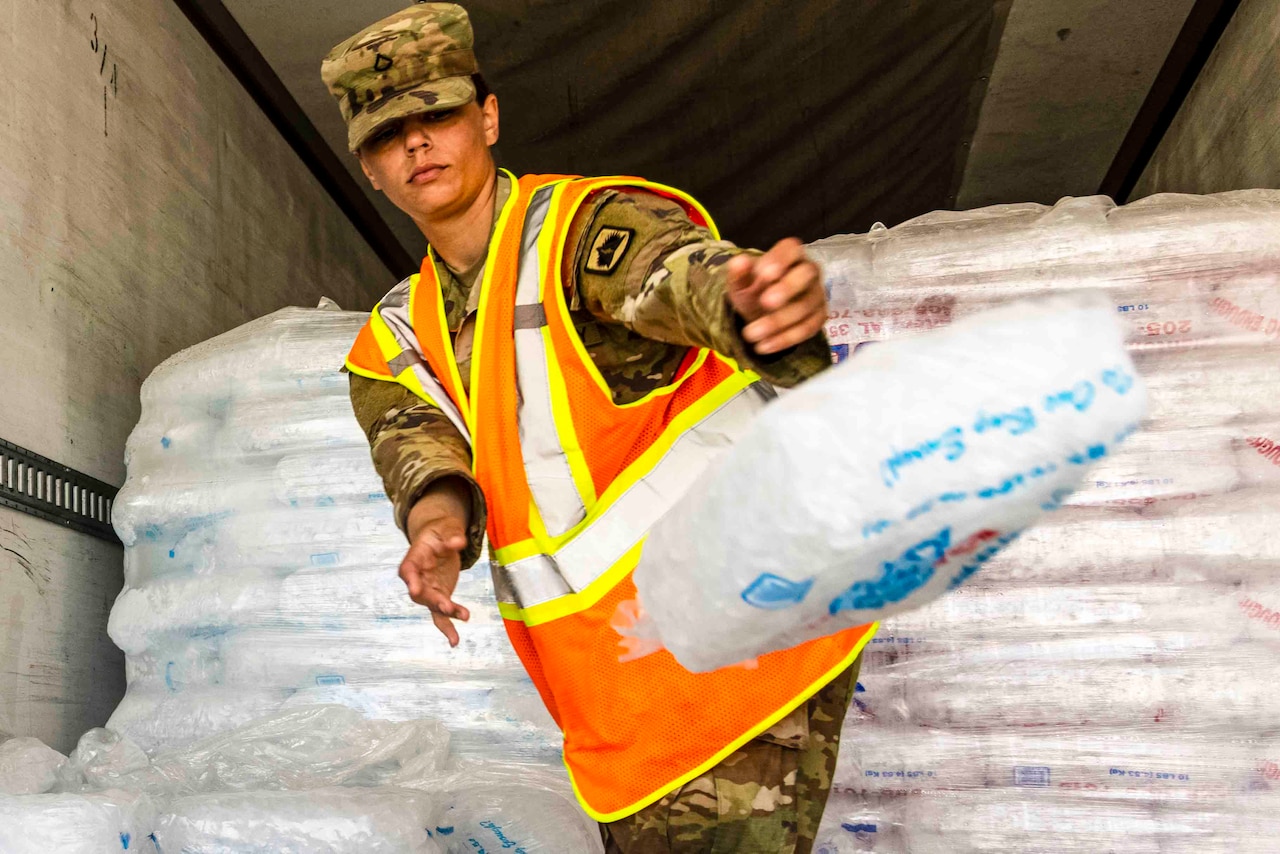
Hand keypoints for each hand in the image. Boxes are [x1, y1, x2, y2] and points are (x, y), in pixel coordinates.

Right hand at [401, 480, 470, 646]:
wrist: (440, 538)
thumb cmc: (440, 532)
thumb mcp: (446, 528)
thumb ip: (451, 536)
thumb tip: (458, 542)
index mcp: (414, 558)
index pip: (408, 570)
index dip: (411, 579)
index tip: (414, 588)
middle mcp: (417, 578)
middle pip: (421, 592)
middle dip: (433, 600)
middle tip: (446, 607)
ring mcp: (428, 590)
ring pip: (433, 606)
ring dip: (447, 614)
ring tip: (464, 616)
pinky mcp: (439, 597)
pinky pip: (442, 615)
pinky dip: (448, 628)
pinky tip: (454, 642)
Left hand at [727, 237, 826, 354]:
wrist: (761, 311)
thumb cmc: (753, 289)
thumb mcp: (740, 282)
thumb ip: (738, 273)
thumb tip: (739, 262)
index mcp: (790, 254)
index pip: (791, 249)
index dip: (780, 259)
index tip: (763, 274)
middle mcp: (809, 270)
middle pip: (806, 274)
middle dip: (787, 288)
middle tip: (765, 302)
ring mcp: (817, 294)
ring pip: (805, 306)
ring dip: (778, 321)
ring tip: (750, 334)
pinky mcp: (819, 317)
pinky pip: (807, 328)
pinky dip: (784, 339)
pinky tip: (763, 346)